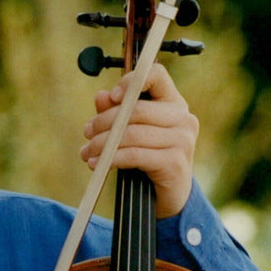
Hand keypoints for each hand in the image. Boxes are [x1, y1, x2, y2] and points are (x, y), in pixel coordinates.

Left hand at [80, 63, 197, 217]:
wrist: (170, 195)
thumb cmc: (150, 159)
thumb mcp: (132, 132)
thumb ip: (117, 112)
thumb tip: (101, 96)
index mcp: (173, 103)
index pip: (157, 75)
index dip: (131, 81)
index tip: (113, 96)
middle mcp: (182, 118)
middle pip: (136, 109)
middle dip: (105, 121)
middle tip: (87, 132)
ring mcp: (182, 140)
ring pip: (132, 134)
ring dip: (103, 143)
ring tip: (88, 152)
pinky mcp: (175, 162)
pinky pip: (134, 155)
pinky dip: (111, 159)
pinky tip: (97, 165)